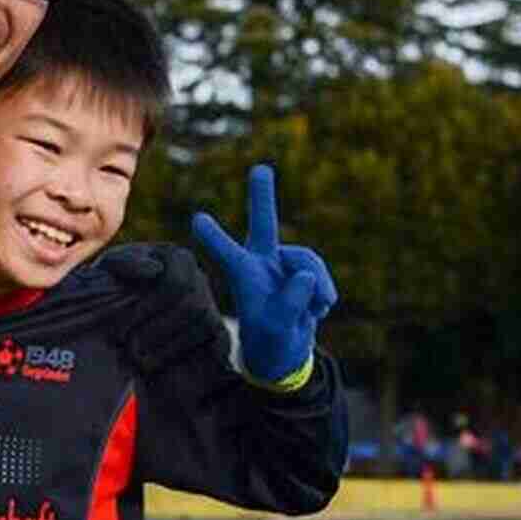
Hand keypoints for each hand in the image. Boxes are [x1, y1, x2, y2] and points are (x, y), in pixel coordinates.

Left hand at [95, 243, 228, 376]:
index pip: (175, 283)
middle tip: (131, 349)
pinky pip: (221, 342)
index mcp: (178, 257)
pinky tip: (168, 366)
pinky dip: (198, 355)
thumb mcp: (109, 269)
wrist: (118, 314)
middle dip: (159, 330)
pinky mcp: (217, 331)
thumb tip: (154, 270)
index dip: (149, 308)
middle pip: (193, 306)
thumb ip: (125, 262)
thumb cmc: (113, 285)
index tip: (123, 328)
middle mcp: (199, 277)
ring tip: (141, 361)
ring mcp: (210, 304)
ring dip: (171, 347)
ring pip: (206, 325)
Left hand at [192, 164, 336, 384]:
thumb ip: (290, 304)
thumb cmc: (271, 341)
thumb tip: (305, 275)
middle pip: (264, 224)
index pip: (227, 254)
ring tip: (313, 311)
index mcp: (243, 275)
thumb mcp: (277, 329)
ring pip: (308, 263)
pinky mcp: (303, 269)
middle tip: (260, 169)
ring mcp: (283, 263)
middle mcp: (261, 261)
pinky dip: (323, 295)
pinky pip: (320, 274)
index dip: (215, 238)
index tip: (197, 219)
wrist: (286, 350)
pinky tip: (315, 310)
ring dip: (316, 288)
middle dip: (263, 196)